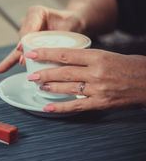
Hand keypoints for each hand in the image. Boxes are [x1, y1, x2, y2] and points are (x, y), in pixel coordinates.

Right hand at [0, 5, 85, 72]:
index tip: (21, 47)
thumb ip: (62, 35)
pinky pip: (20, 53)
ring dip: (11, 58)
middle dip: (22, 50)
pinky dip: (10, 62)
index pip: (29, 25)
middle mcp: (29, 22)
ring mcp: (28, 34)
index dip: (25, 37)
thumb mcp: (71, 24)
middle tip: (22, 61)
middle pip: (23, 37)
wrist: (73, 24)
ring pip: (19, 47)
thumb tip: (53, 52)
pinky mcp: (29, 44)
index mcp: (37, 12)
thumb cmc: (72, 22)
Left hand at [25, 48, 145, 112]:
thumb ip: (86, 58)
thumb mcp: (107, 54)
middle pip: (63, 72)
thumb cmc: (129, 65)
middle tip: (31, 74)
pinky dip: (60, 107)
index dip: (46, 53)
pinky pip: (77, 105)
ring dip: (50, 87)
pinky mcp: (101, 102)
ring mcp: (98, 88)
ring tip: (39, 86)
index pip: (65, 53)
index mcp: (97, 56)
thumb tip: (66, 59)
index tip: (32, 53)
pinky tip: (48, 107)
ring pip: (68, 88)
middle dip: (44, 73)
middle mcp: (96, 72)